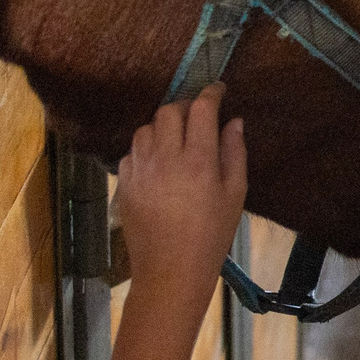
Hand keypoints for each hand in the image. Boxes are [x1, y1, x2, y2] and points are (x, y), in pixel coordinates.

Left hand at [115, 86, 247, 298]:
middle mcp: (165, 157)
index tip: (219, 89)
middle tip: (198, 115)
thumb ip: (235, 154)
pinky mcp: (124, 183)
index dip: (211, 93)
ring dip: (163, 126)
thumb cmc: (212, 235)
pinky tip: (159, 163)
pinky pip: (132, 152)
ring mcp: (139, 169)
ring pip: (146, 128)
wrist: (171, 270)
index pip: (201, 109)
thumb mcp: (235, 195)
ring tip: (177, 138)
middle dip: (185, 107)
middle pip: (168, 111)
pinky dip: (146, 148)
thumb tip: (234, 122)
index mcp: (198, 160)